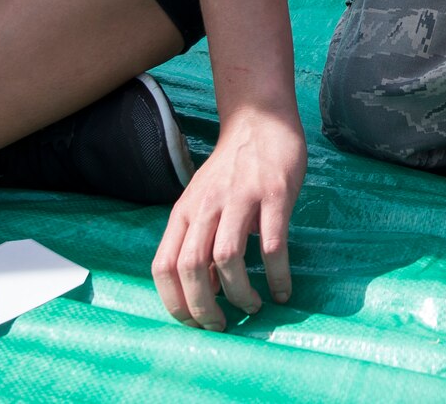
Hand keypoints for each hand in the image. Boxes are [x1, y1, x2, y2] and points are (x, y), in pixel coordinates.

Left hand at [152, 106, 304, 330]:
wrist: (259, 119)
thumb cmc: (231, 170)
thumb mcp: (203, 203)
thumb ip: (199, 242)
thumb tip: (205, 291)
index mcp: (184, 212)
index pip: (164, 266)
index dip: (175, 303)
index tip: (194, 323)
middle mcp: (206, 206)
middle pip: (192, 267)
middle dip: (204, 308)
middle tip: (222, 325)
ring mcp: (240, 198)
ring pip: (228, 257)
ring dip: (239, 293)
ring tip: (252, 306)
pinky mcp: (273, 194)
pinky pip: (272, 244)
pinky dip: (276, 275)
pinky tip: (281, 290)